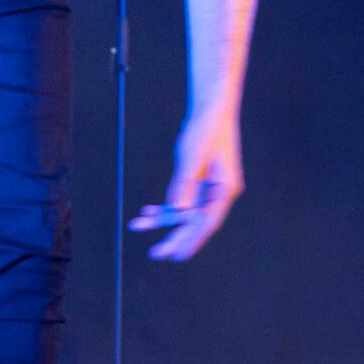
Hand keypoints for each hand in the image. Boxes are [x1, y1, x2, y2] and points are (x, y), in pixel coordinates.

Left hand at [128, 112, 242, 259]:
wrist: (211, 107)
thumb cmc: (205, 128)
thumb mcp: (192, 155)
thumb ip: (184, 184)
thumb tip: (178, 210)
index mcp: (224, 189)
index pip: (207, 222)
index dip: (191, 241)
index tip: (175, 255)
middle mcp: (219, 192)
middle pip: (196, 221)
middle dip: (175, 237)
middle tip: (156, 254)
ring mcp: (209, 188)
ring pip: (185, 211)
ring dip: (162, 219)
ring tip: (138, 225)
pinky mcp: (200, 181)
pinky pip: (182, 199)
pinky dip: (165, 205)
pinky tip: (148, 211)